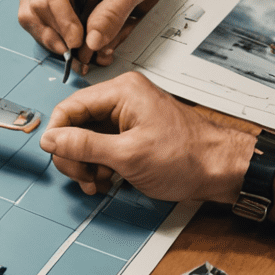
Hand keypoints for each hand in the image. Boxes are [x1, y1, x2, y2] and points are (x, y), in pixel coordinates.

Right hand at [17, 0, 169, 70]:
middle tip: (78, 55)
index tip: (79, 43)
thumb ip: (115, 9)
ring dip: (48, 37)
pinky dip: (47, 33)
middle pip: (36, 6)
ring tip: (72, 53)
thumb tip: (93, 42)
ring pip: (28, 14)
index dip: (66, 22)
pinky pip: (31, 16)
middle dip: (57, 34)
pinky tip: (66, 41)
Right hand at [40, 73, 254, 202]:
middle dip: (73, 154)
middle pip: (76, 124)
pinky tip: (106, 180)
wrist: (223, 171)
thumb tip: (50, 139)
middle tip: (83, 177)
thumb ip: (84, 146)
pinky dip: (99, 165)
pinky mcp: (133, 133)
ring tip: (97, 182)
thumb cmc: (189, 158)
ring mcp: (128, 116)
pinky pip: (102, 146)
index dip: (58, 135)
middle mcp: (123, 99)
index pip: (69, 107)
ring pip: (87, 138)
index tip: (56, 157)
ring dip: (86, 164)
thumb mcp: (128, 155)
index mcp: (121, 92)